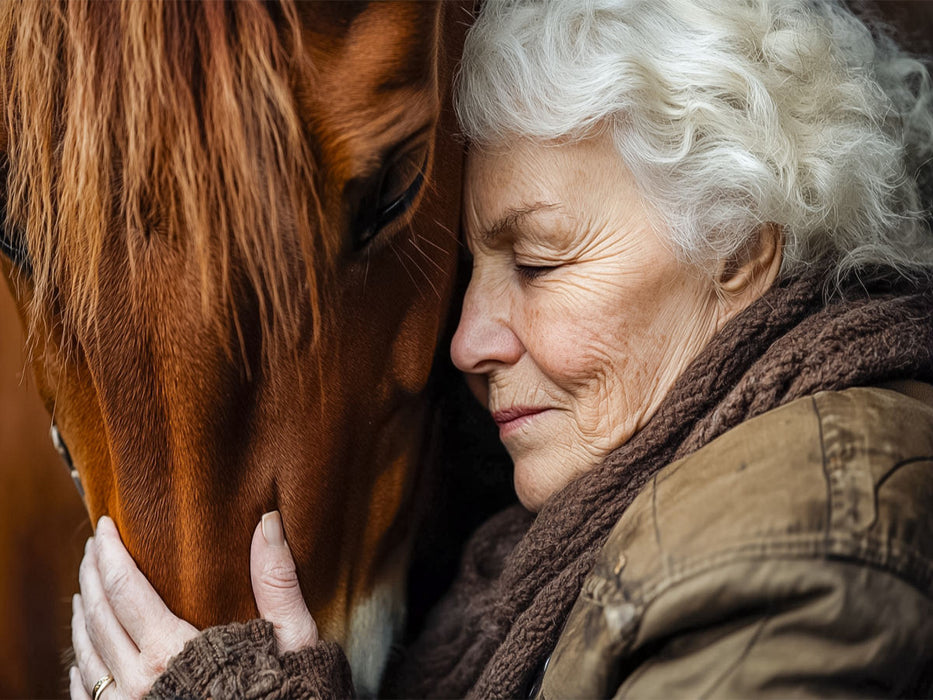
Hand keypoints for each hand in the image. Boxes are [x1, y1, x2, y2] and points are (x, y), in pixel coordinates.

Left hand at [70, 512, 317, 698]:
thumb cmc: (286, 692)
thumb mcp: (291, 636)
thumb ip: (276, 580)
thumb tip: (268, 521)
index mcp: (172, 653)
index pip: (125, 589)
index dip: (111, 553)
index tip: (106, 525)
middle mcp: (139, 683)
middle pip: (99, 617)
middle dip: (92, 574)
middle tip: (94, 545)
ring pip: (88, 654)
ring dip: (82, 616)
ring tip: (85, 589)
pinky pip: (88, 696)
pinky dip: (82, 666)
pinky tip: (85, 653)